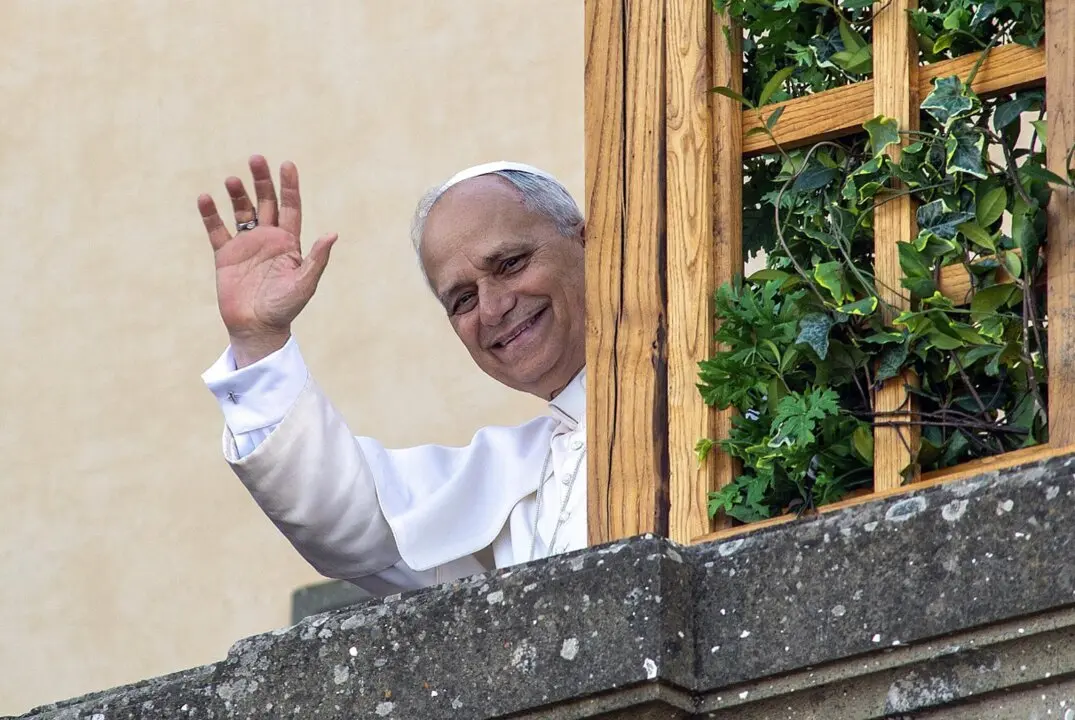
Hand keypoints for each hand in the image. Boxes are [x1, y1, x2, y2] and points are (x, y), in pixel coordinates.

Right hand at [197, 155, 337, 367]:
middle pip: (265, 202)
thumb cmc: (285, 308)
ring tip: (232, 179)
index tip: (287, 164)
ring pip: (241, 211)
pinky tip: (205, 198)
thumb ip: (316, 258)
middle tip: (256, 159)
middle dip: (262, 181)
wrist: (258, 327)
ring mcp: (246, 245)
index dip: (289, 186)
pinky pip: (217, 230)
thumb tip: (332, 233)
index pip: (290, 207)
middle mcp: (268, 239)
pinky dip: (210, 214)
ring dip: (237, 194)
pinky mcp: (225, 255)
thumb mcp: (304, 283)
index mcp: (289, 242)